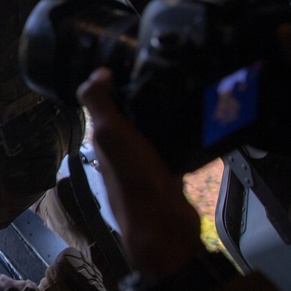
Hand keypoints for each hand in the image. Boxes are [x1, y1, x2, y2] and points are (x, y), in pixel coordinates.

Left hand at [77, 68, 202, 276]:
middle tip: (161, 74)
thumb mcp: (111, 134)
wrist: (166, 227)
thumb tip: (97, 73)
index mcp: (103, 139)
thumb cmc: (135, 182)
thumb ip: (99, 103)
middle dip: (141, 96)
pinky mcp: (168, 174)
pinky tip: (192, 122)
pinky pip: (172, 148)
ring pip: (151, 130)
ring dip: (161, 115)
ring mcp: (144, 163)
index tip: (132, 62)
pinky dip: (179, 135)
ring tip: (179, 92)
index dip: (115, 83)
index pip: (105, 103)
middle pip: (129, 115)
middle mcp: (120, 151)